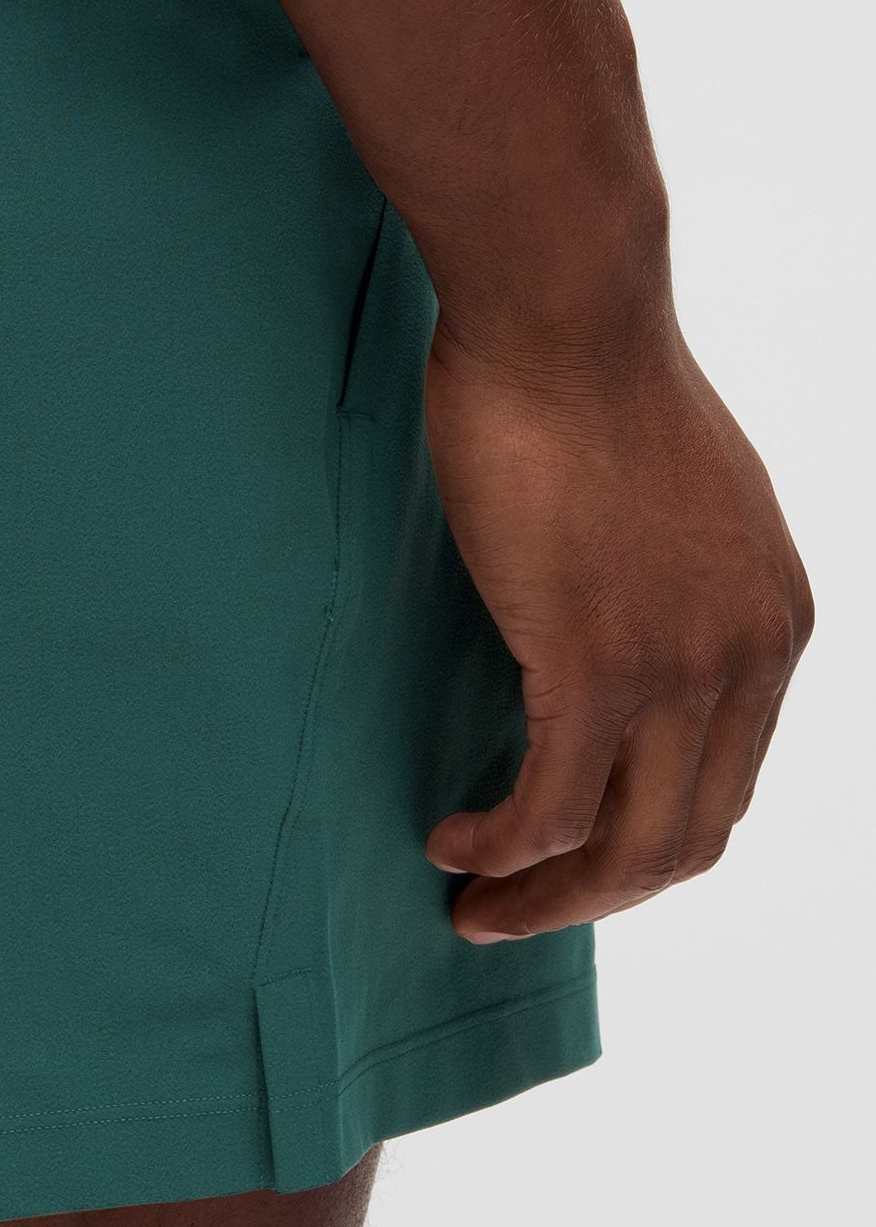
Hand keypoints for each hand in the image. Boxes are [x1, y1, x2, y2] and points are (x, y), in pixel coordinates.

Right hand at [422, 320, 811, 940]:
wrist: (562, 318)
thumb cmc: (587, 375)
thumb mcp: (672, 493)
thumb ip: (667, 575)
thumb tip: (608, 618)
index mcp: (775, 620)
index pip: (725, 779)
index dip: (643, 834)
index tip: (569, 848)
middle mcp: (748, 659)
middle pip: (687, 838)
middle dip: (596, 894)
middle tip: (514, 909)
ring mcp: (679, 669)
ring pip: (626, 847)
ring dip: (546, 897)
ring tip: (474, 902)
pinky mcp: (595, 666)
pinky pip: (549, 807)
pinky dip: (499, 849)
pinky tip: (451, 840)